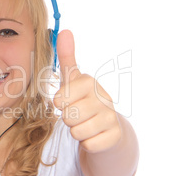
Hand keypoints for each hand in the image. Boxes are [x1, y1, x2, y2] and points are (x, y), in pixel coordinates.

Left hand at [53, 30, 120, 152]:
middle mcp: (103, 97)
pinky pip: (88, 145)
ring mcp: (111, 117)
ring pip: (77, 132)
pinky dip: (87, 143)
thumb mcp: (72, 80)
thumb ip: (66, 57)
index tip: (66, 102)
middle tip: (76, 114)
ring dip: (77, 131)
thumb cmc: (82, 100)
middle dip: (68, 119)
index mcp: (89, 82)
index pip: (60, 100)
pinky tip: (93, 134)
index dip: (59, 105)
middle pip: (68, 117)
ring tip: (84, 123)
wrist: (106, 126)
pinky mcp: (115, 136)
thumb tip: (65, 30)